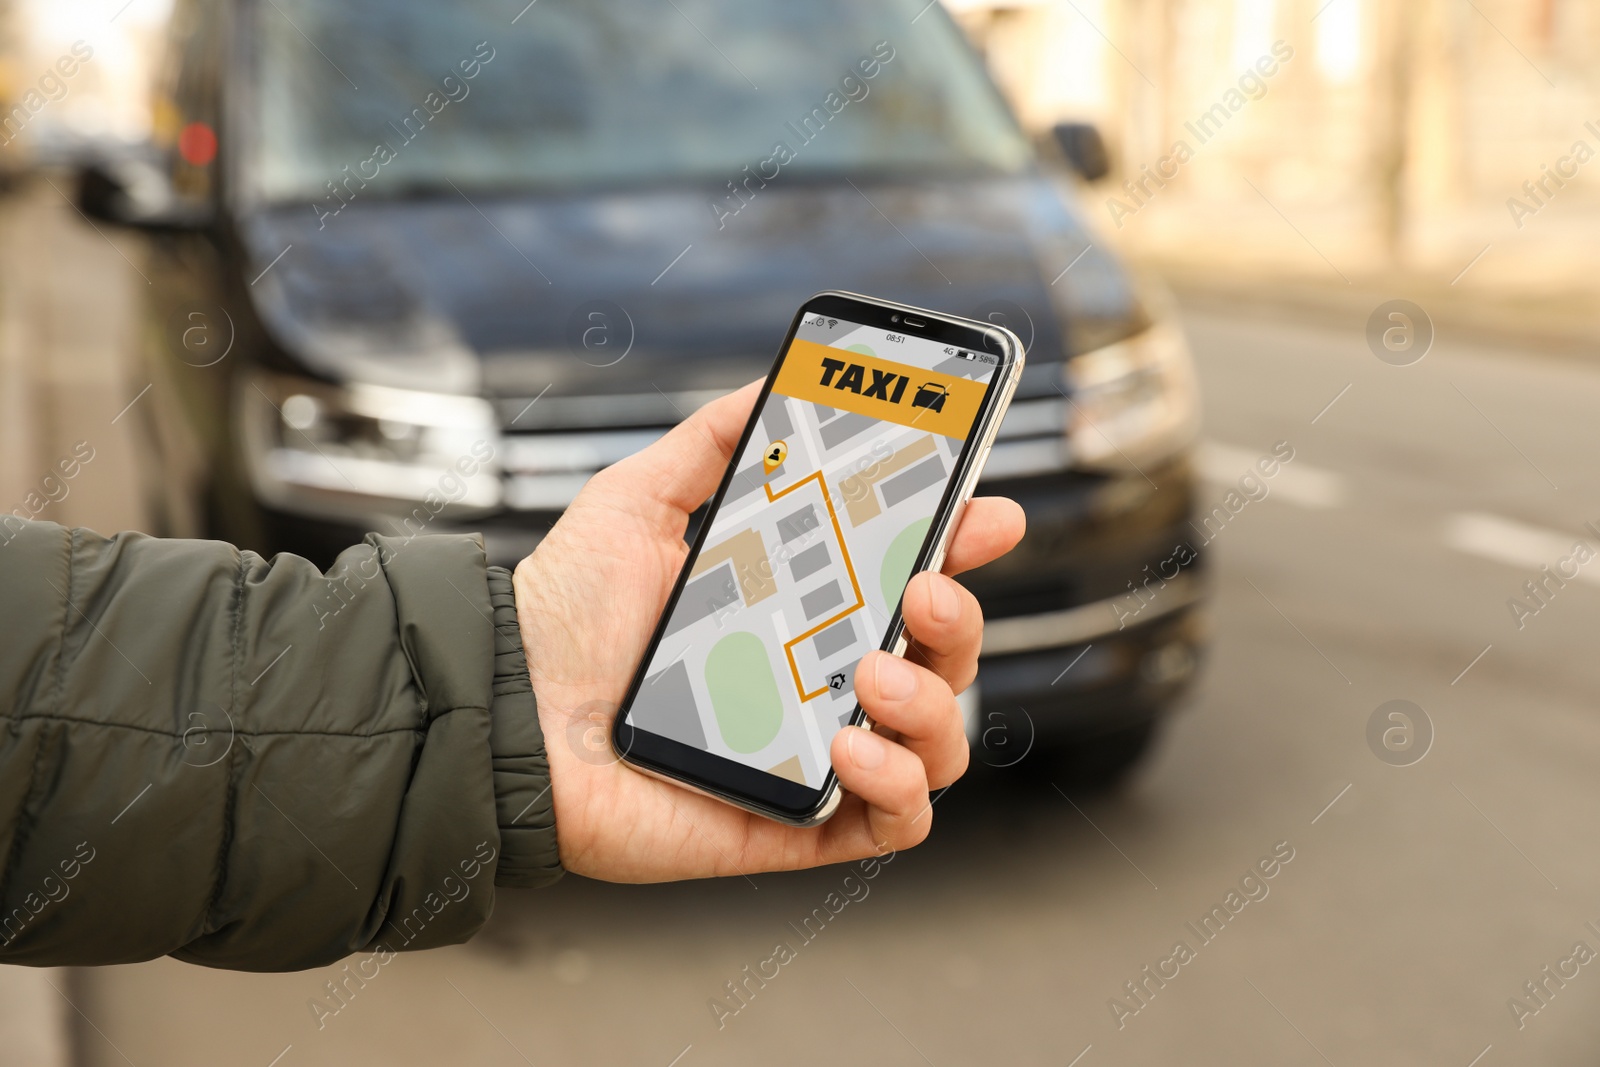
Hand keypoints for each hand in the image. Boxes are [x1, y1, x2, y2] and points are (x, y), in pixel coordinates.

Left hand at [512, 380, 1024, 881]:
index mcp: (803, 606)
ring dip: (935, 702)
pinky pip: (896, 824)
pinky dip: (899, 787)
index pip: (912, 578)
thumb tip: (774, 387)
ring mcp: (817, 751)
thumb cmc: (567, 612)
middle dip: (963, 618)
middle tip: (927, 586)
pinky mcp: (798, 821)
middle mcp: (823, 678)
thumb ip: (713, 443)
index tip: (986, 513)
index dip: (963, 547)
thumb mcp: (640, 499)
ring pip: (939, 742)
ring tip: (875, 671)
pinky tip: (850, 744)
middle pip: (946, 657)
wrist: (505, 706)